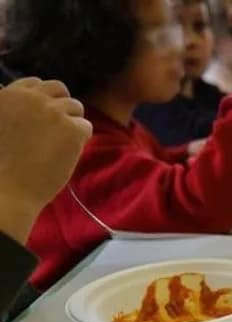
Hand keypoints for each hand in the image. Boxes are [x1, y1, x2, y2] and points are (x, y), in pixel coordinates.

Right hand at [0, 78, 91, 241]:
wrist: (5, 191)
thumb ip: (12, 111)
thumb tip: (34, 113)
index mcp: (8, 94)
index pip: (35, 83)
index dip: (42, 99)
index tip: (43, 116)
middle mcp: (31, 98)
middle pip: (59, 88)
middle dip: (61, 105)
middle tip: (59, 127)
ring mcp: (53, 112)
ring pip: (76, 107)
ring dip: (71, 123)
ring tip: (59, 145)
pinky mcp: (71, 129)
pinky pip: (86, 127)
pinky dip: (80, 140)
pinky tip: (66, 154)